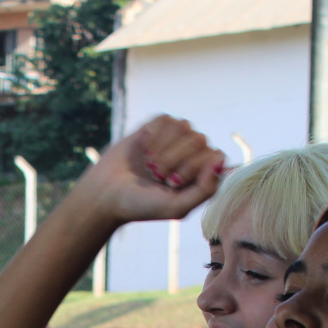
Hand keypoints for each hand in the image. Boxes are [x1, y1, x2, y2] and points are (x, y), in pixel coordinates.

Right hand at [80, 115, 226, 225]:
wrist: (106, 194)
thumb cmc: (141, 205)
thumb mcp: (177, 207)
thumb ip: (206, 189)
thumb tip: (221, 159)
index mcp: (201, 174)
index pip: (215, 156)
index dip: (193, 168)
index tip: (171, 184)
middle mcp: (192, 154)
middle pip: (200, 140)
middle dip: (175, 160)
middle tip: (156, 177)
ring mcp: (175, 138)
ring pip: (185, 127)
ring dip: (163, 150)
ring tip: (149, 166)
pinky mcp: (157, 126)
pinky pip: (167, 120)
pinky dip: (154, 136)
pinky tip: (143, 149)